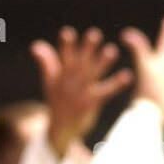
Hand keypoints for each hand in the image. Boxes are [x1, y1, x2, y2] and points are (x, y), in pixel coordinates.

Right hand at [30, 27, 132, 157]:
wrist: (60, 130)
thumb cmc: (57, 102)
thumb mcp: (49, 82)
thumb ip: (46, 62)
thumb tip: (35, 45)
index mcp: (61, 76)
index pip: (63, 58)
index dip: (65, 46)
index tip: (67, 32)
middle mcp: (70, 83)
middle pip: (79, 63)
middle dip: (86, 49)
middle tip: (94, 34)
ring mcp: (80, 94)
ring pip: (92, 75)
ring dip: (102, 63)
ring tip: (112, 50)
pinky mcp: (91, 104)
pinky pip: (106, 92)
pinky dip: (117, 84)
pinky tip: (127, 75)